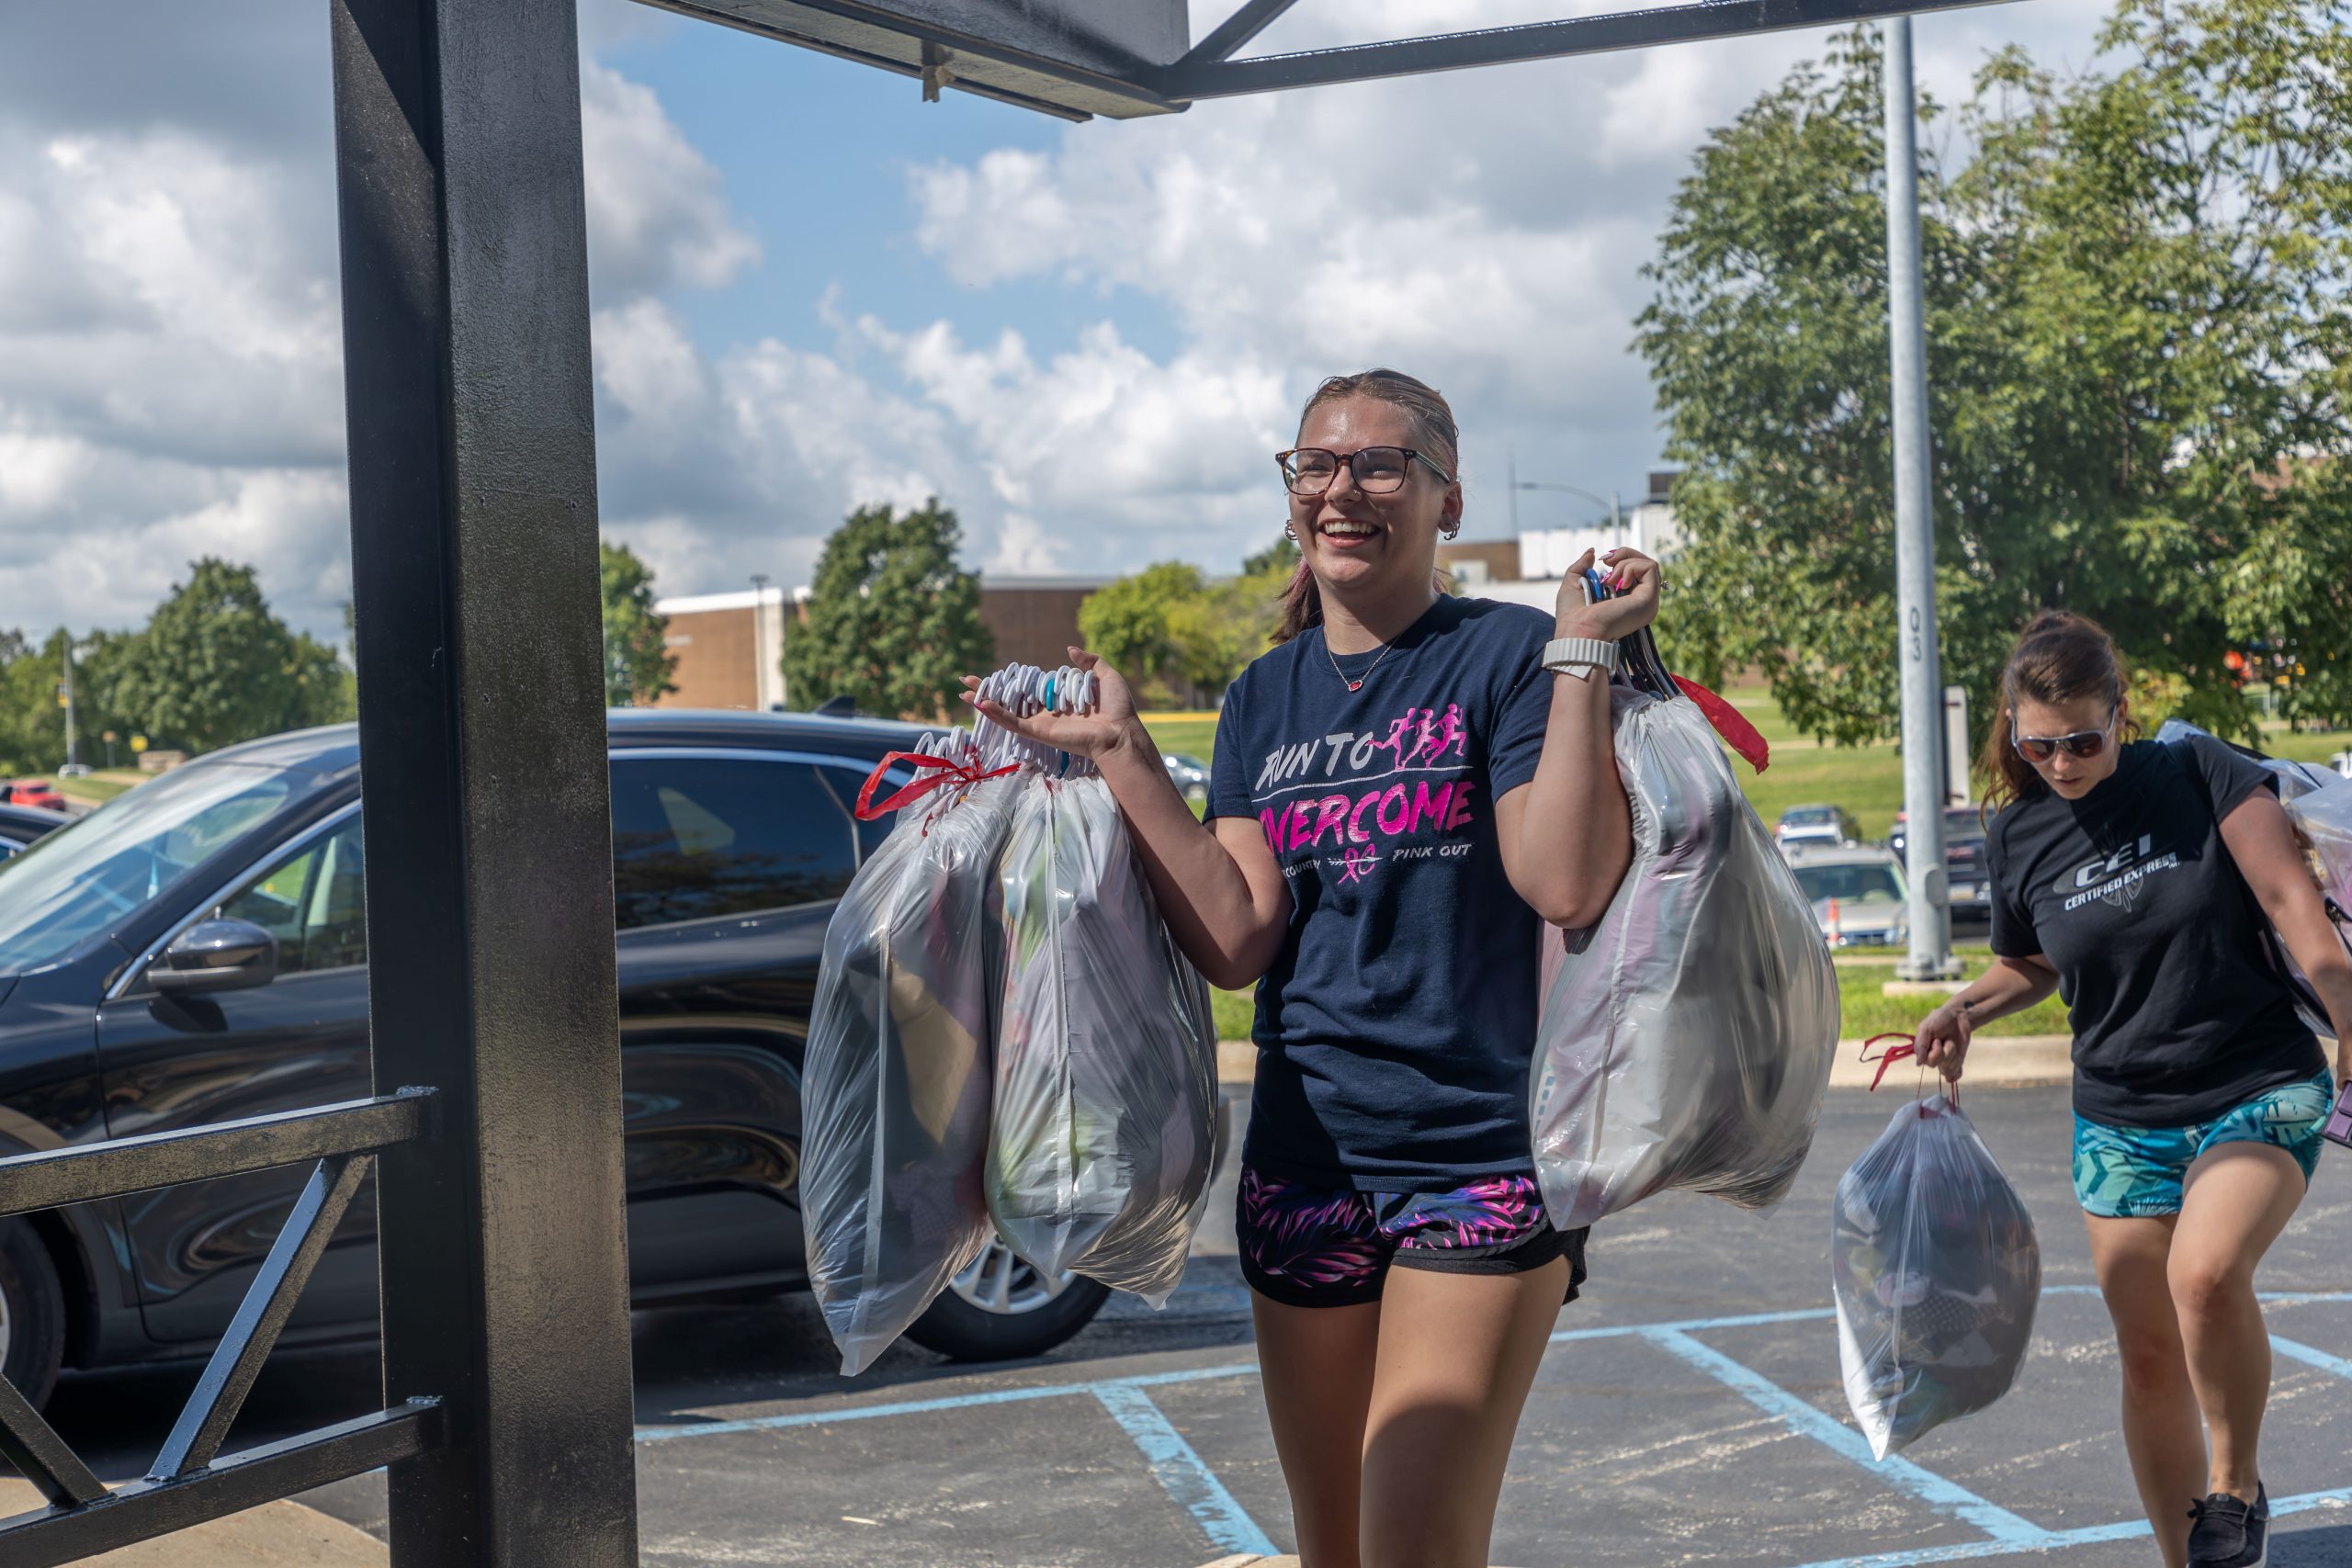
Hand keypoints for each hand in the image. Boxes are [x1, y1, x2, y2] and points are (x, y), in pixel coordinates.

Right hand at [961, 647, 1146, 762]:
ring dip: (983, 701)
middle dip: (988, 690)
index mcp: (1060, 700)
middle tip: (967, 681)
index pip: (1029, 688)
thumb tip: (1069, 649)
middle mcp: (1047, 712)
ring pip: (1005, 711)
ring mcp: (1040, 723)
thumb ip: (1090, 661)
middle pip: (1010, 699)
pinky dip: (995, 714)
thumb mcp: (1106, 676)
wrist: (1120, 732)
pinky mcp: (1039, 732)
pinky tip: (980, 704)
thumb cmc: (1117, 709)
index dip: (1011, 680)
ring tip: (962, 692)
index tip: (995, 673)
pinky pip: (1013, 722)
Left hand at [1556, 547, 1662, 641]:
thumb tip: (1592, 551)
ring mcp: (1647, 601)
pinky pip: (1650, 567)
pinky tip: (1617, 582)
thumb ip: (1581, 567)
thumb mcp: (1573, 583)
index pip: (1635, 572)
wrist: (1577, 632)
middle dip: (1625, 554)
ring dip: (1625, 562)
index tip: (1602, 560)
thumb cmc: (1572, 616)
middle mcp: (1640, 601)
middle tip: (1606, 561)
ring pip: (1649, 564)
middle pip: (1645, 565)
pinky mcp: (1649, 598)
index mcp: (1626, 601)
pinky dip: (1631, 567)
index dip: (1621, 559)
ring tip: (1609, 579)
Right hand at [1915, 998, 1975, 1083]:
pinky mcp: (1956, 1062)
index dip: (1936, 1052)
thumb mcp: (1926, 1028)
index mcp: (1923, 1051)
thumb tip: (1918, 1064)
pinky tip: (1958, 1064)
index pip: (1928, 1062)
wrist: (1958, 1016)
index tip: (1937, 1040)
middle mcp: (1932, 1058)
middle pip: (1939, 1066)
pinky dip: (1957, 1072)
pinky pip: (1955, 1075)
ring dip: (1954, 1056)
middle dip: (1947, 1052)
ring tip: (1952, 1044)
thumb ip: (1920, 1045)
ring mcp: (1944, 1061)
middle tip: (1947, 1040)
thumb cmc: (1939, 1019)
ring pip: (1948, 1070)